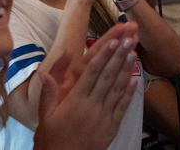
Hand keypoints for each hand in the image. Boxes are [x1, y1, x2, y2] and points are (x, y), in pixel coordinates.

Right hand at [35, 23, 139, 149]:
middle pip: (108, 76)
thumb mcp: (45, 116)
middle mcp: (92, 106)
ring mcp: (104, 116)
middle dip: (119, 56)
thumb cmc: (52, 140)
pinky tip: (135, 79)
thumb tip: (44, 72)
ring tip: (134, 52)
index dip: (103, 55)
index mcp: (75, 101)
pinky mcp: (112, 126)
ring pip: (117, 88)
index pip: (91, 73)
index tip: (113, 40)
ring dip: (126, 69)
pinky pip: (122, 106)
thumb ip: (48, 93)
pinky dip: (129, 92)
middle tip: (129, 38)